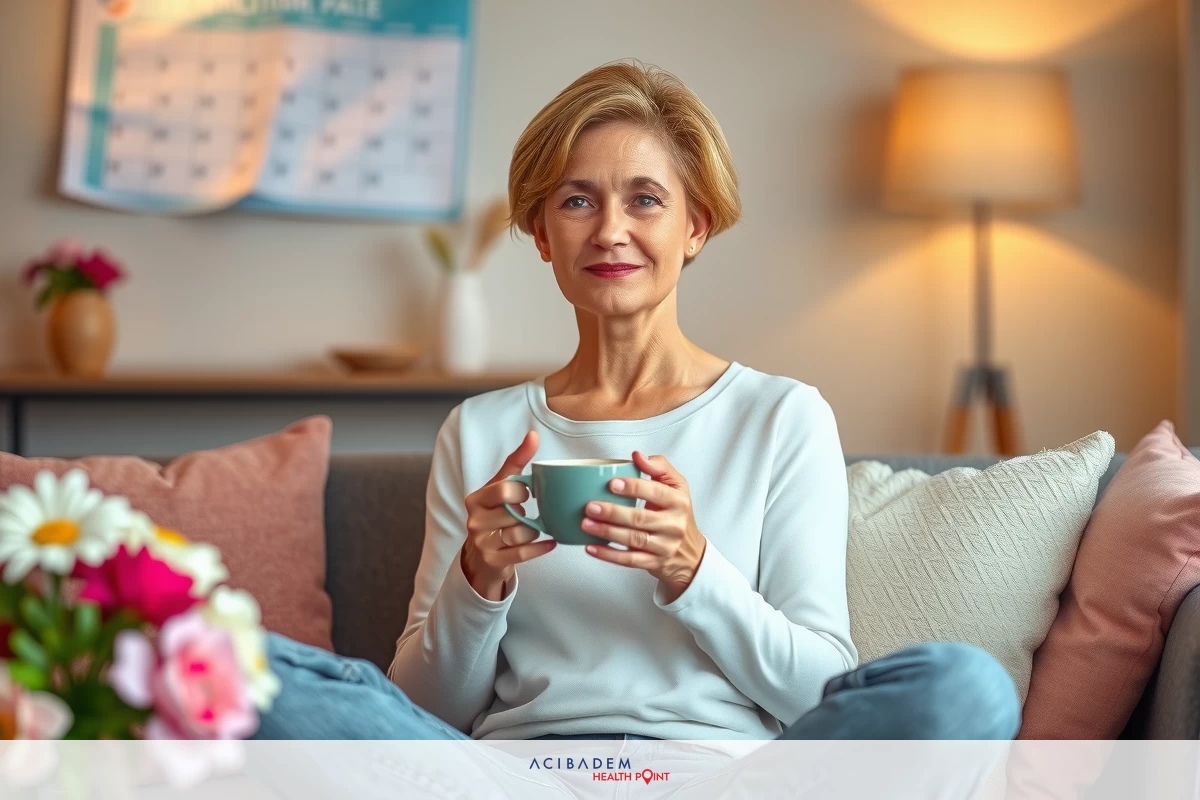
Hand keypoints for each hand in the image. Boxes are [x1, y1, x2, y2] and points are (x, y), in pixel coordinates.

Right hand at [460, 431, 555, 600]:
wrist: (482, 555)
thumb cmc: (495, 514)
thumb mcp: (501, 486)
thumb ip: (517, 461)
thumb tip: (533, 434)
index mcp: (476, 498)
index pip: (505, 490)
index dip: (522, 491)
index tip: (527, 493)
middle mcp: (474, 520)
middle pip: (513, 513)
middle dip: (527, 512)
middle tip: (528, 512)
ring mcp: (481, 542)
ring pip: (519, 534)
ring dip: (533, 532)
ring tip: (533, 529)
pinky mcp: (492, 561)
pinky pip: (522, 553)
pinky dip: (540, 548)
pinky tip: (551, 542)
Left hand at [581, 451, 705, 603]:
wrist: (689, 552)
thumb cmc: (677, 513)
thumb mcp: (676, 486)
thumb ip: (659, 467)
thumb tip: (637, 456)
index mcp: (678, 501)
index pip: (656, 492)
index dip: (634, 488)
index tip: (612, 483)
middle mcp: (673, 525)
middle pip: (641, 519)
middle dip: (613, 513)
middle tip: (590, 506)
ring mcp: (664, 546)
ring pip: (633, 540)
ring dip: (607, 533)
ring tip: (586, 524)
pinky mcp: (654, 563)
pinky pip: (629, 560)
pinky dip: (608, 555)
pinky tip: (591, 547)